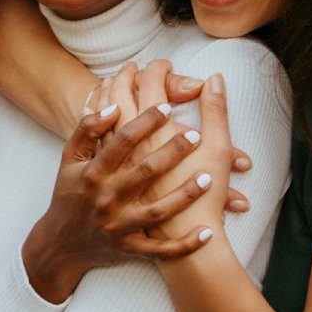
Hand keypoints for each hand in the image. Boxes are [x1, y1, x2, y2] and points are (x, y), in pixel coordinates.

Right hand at [22, 105, 225, 302]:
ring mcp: (118, 226)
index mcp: (93, 173)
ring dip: (185, 195)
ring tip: (209, 177)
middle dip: (173, 151)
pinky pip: (160, 250)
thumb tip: (114, 106)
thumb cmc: (69, 195)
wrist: (61, 244)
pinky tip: (207, 233)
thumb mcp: (69, 160)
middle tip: (197, 135)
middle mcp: (106, 198)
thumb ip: (87, 130)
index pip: (123, 140)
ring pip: (157, 211)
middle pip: (145, 170)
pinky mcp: (128, 249)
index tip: (168, 107)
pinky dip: (184, 245)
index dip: (146, 121)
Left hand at [96, 61, 249, 209]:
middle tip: (135, 66)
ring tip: (110, 81)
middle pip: (121, 100)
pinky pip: (96, 145)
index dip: (157, 71)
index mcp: (154, 137)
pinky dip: (96, 126)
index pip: (151, 89)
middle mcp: (129, 149)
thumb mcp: (216, 152)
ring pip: (103, 121)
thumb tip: (214, 77)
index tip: (163, 63)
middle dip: (127, 79)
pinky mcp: (109, 179)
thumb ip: (215, 113)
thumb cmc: (206, 201)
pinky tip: (99, 117)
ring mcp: (115, 167)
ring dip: (106, 98)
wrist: (186, 249)